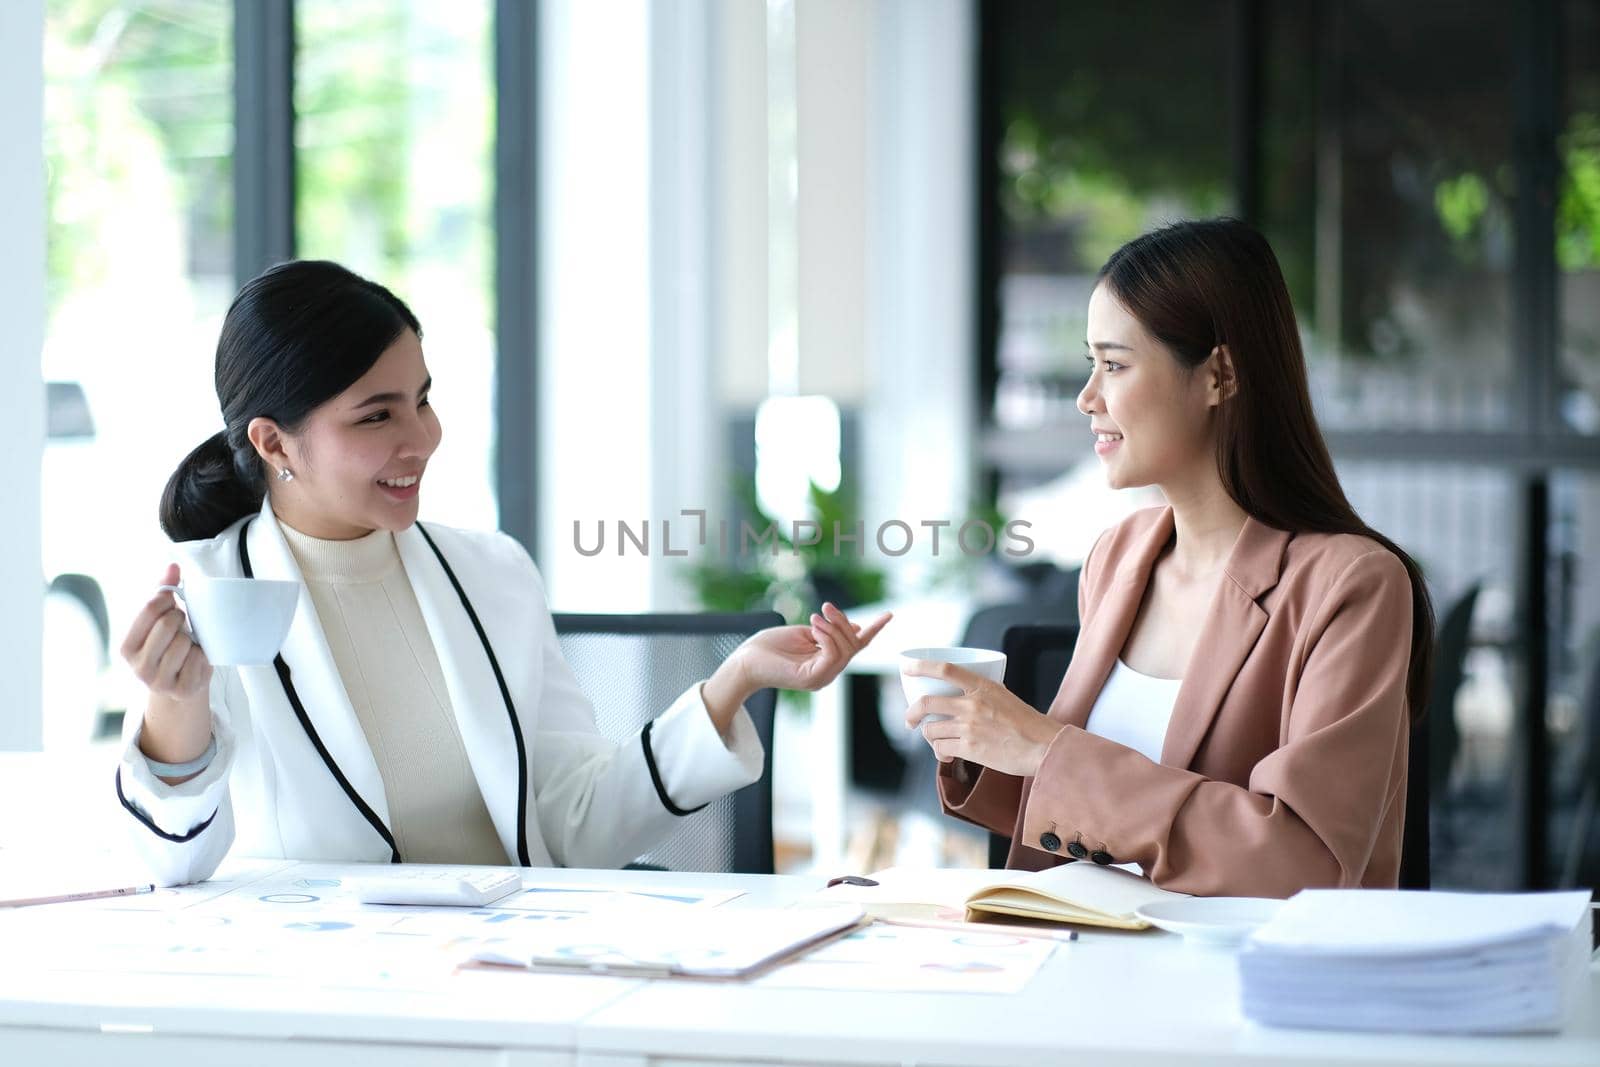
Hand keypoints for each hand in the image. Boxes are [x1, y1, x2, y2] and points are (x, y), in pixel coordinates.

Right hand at [121, 564, 211, 702]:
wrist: (181, 684)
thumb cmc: (169, 644)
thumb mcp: (160, 619)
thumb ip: (164, 591)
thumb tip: (173, 565)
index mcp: (126, 647)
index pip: (149, 609)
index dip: (166, 599)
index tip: (171, 601)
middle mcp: (138, 667)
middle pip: (168, 624)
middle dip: (180, 618)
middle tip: (182, 624)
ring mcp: (159, 681)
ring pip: (184, 642)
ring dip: (192, 639)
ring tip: (188, 644)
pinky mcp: (182, 690)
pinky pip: (200, 659)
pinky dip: (202, 655)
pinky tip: (195, 659)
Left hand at [736, 602, 892, 692]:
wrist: (745, 660)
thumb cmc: (769, 647)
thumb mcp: (804, 632)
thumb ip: (828, 631)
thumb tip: (855, 625)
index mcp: (826, 661)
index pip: (856, 645)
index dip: (874, 629)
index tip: (889, 613)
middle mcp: (827, 672)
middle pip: (853, 645)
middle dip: (843, 622)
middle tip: (824, 607)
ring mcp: (821, 678)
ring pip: (845, 650)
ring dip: (834, 628)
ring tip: (815, 616)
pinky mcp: (811, 679)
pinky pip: (832, 656)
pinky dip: (828, 638)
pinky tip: (815, 628)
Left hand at [903, 659, 1063, 777]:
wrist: (1044, 747)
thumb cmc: (1027, 724)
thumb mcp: (1004, 696)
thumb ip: (981, 693)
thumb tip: (959, 693)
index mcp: (983, 686)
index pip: (945, 669)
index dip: (921, 667)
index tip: (906, 669)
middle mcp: (973, 704)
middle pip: (926, 703)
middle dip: (911, 713)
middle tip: (910, 720)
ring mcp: (970, 727)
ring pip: (931, 730)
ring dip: (929, 736)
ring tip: (937, 740)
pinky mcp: (970, 748)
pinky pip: (941, 749)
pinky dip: (940, 752)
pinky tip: (947, 753)